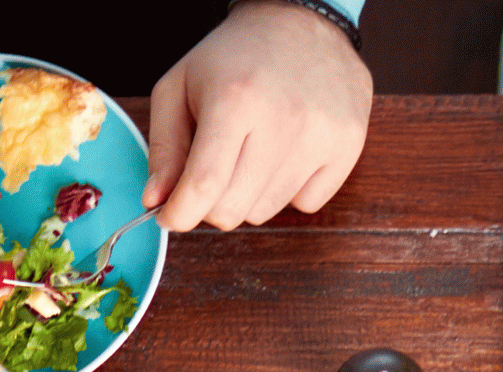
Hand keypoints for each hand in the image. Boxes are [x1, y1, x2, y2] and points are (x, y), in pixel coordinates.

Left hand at [145, 0, 372, 231]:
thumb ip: (165, 145)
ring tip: (253, 152)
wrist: (305, 24)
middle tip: (212, 174)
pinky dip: (289, 190)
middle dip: (212, 202)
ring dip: (250, 194)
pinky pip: (305, 204)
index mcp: (234, 98)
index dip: (181, 212)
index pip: (205, 184)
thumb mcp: (183, 84)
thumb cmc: (238, 57)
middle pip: (234, 209)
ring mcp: (320, 138)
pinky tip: (287, 152)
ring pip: (265, 212)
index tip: (171, 217)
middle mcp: (282, 121)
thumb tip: (157, 200)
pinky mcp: (346, 149)